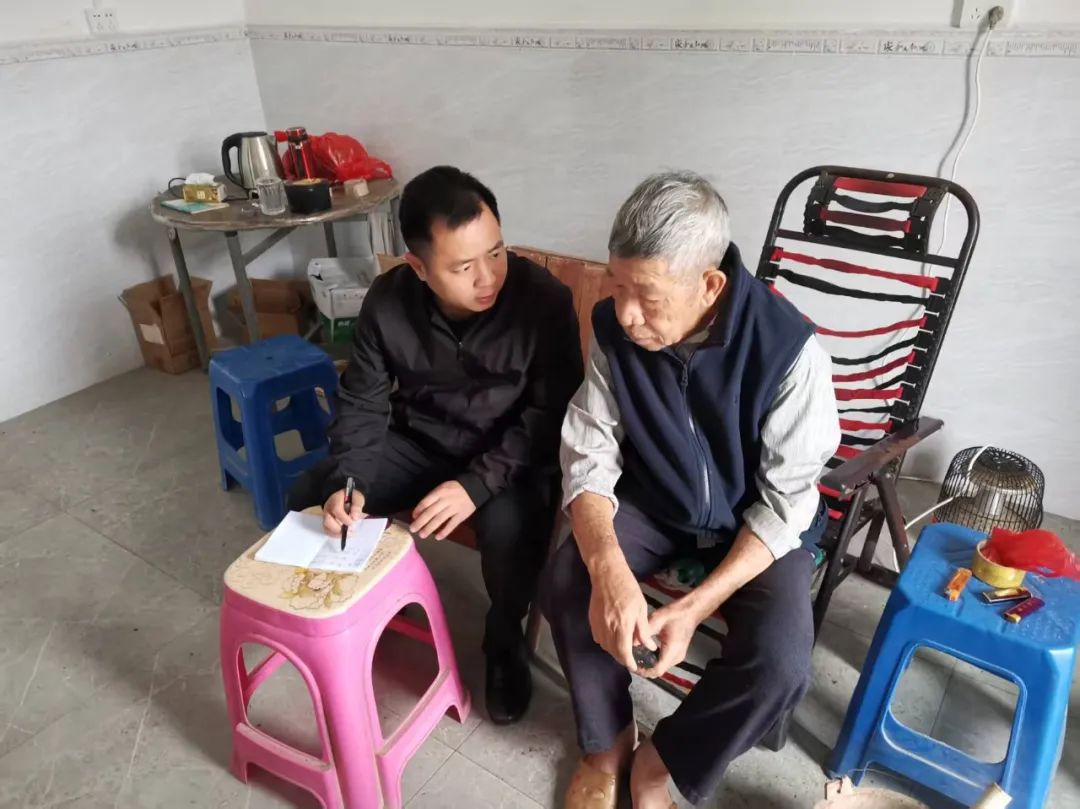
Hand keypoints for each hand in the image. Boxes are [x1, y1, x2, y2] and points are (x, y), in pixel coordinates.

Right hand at [322, 489, 366, 536]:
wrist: (346, 497)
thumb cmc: (352, 497)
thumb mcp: (358, 498)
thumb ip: (357, 506)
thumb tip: (354, 518)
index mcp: (335, 500)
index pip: (336, 510)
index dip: (344, 518)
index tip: (352, 523)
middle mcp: (328, 508)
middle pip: (327, 520)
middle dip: (338, 528)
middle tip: (350, 531)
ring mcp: (326, 516)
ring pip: (326, 527)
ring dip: (337, 533)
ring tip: (348, 534)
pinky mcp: (327, 522)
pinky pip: (327, 531)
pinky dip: (335, 535)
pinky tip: (344, 535)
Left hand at [410, 481, 476, 539]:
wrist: (475, 487)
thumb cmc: (454, 489)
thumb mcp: (442, 488)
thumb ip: (432, 498)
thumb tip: (419, 511)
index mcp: (440, 492)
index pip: (426, 502)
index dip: (418, 510)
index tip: (413, 517)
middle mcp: (446, 500)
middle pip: (431, 512)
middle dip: (421, 522)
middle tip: (413, 529)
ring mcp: (454, 508)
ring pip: (440, 519)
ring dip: (430, 528)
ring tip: (422, 535)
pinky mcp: (462, 515)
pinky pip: (452, 525)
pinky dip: (445, 531)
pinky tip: (438, 537)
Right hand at [587, 553, 654, 670]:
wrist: (607, 573)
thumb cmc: (628, 588)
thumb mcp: (641, 608)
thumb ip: (643, 630)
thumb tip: (649, 646)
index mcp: (622, 624)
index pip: (624, 652)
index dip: (629, 663)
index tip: (635, 666)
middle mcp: (608, 627)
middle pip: (613, 652)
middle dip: (622, 658)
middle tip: (631, 658)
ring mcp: (598, 624)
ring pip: (604, 646)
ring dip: (613, 651)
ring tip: (623, 649)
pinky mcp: (592, 619)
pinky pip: (598, 637)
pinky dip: (605, 642)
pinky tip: (613, 637)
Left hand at [638, 599, 700, 679]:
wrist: (690, 610)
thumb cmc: (676, 613)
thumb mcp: (656, 620)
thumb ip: (643, 633)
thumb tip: (630, 642)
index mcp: (672, 650)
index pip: (657, 670)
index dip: (644, 672)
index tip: (633, 667)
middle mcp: (677, 656)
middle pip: (659, 671)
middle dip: (645, 669)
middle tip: (632, 662)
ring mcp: (678, 655)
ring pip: (662, 667)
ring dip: (649, 665)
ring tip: (637, 658)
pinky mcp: (678, 653)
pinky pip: (664, 661)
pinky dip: (655, 660)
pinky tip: (646, 653)